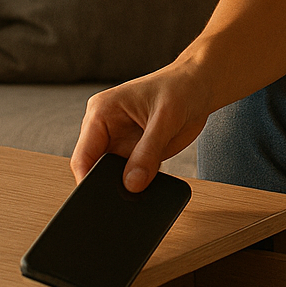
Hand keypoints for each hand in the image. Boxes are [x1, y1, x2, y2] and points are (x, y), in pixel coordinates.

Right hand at [70, 60, 208, 191]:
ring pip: (114, 176)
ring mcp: (121, 142)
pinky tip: (152, 185)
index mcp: (101, 112)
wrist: (202, 85)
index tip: (99, 201)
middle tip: (125, 199)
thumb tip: (132, 184)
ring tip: (143, 188)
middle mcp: (106, 129)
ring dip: (126, 186)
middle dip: (107, 186)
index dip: (87, 181)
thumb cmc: (182, 87)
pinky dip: (141, 183)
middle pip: (96, 169)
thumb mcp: (166, 118)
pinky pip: (133, 176)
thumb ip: (148, 152)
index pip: (83, 155)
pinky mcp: (137, 152)